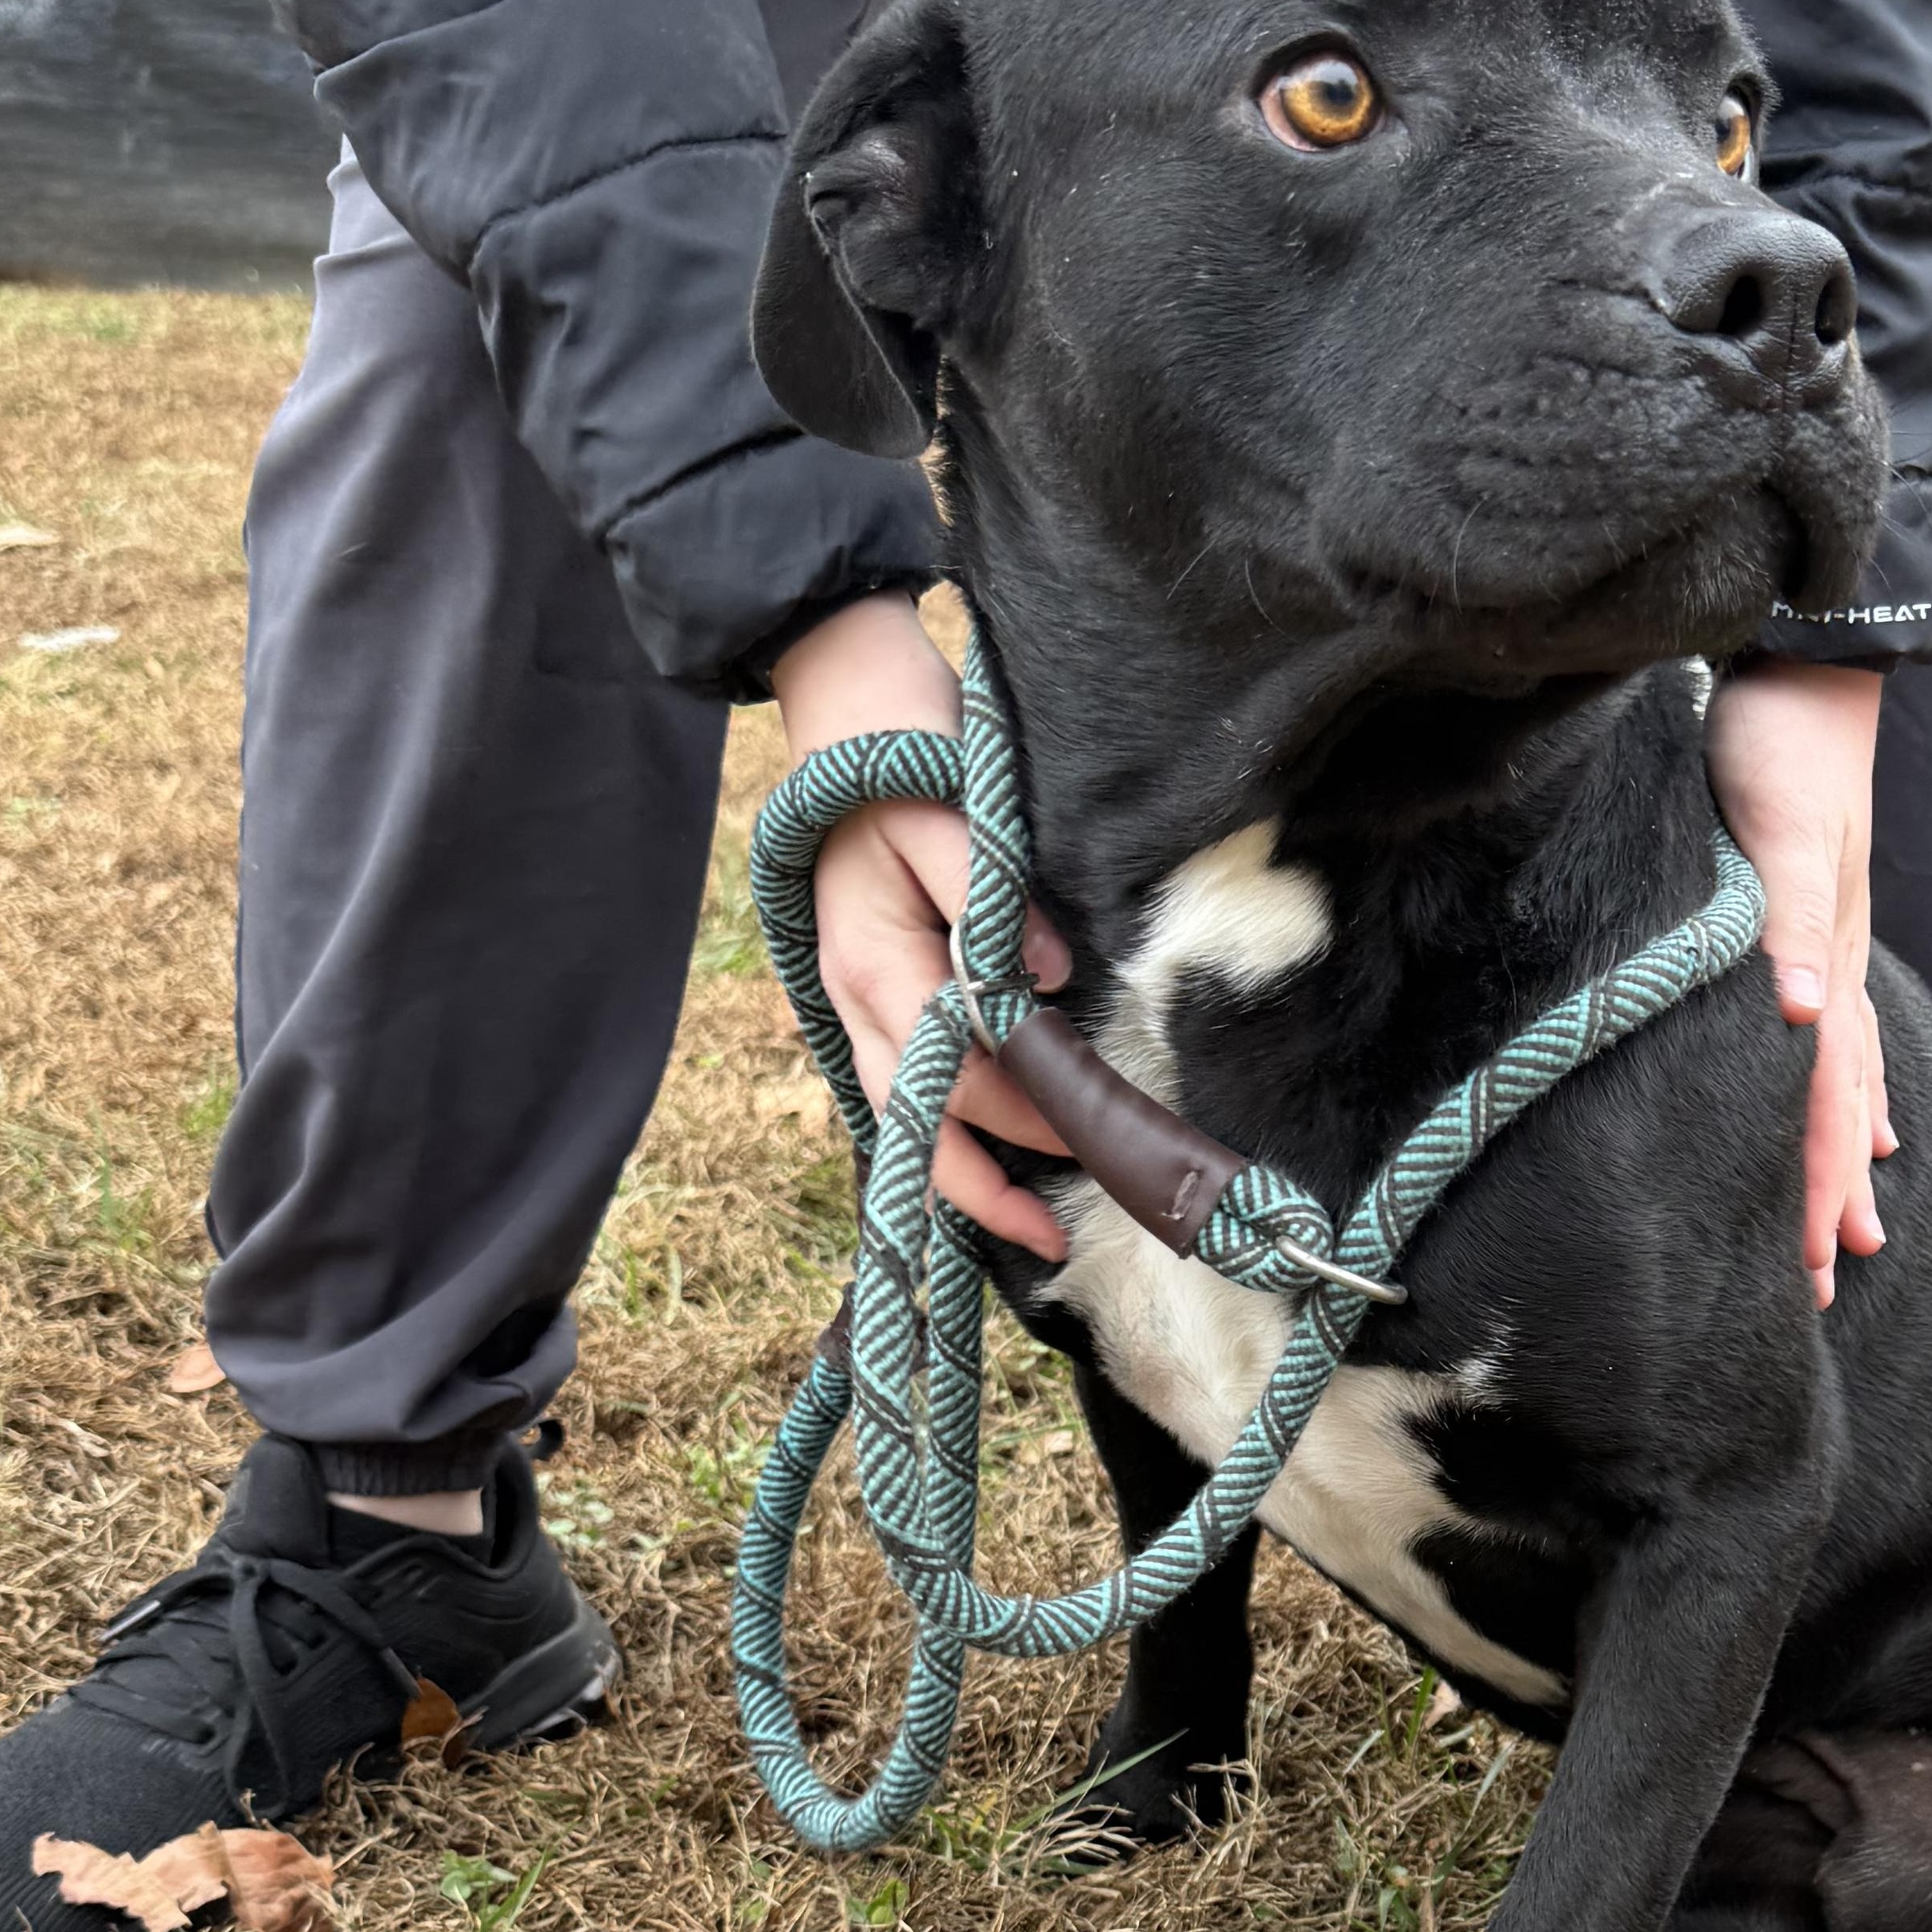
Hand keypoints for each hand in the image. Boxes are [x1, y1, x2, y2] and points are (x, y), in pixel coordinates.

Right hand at [771, 590, 1073, 1259]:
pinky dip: (939, 1128)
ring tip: (1023, 1222)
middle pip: (913, 1121)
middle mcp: (855, 994)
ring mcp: (854, 993)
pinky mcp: (871, 981)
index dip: (1021, 1120)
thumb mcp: (952, 809)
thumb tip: (1042, 979)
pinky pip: (900, 1079)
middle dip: (980, 1188)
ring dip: (957, 1172)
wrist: (844, 692)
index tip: (1087, 1147)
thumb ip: (991, 899)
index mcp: (875, 961)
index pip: (955, 1071)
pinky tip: (984, 1155)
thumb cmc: (901, 746)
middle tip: (1054, 1239)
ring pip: (900, 1111)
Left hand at [1707, 653, 1892, 1308]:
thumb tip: (1802, 1015)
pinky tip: (1860, 1112)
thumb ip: (1790, 919)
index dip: (1812, 1182)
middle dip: (1830, 1195)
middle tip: (1826, 1282)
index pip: (1818, 1097)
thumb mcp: (1779, 826)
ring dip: (1846, 1154)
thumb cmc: (1778, 736)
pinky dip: (1853, 1085)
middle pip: (1838, 1104)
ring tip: (1856, 1225)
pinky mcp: (1811, 914)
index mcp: (1823, 960)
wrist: (1808, 653)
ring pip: (1845, 1075)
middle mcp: (1833, 965)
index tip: (1807, 1265)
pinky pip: (1844, 1029)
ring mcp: (1828, 942)